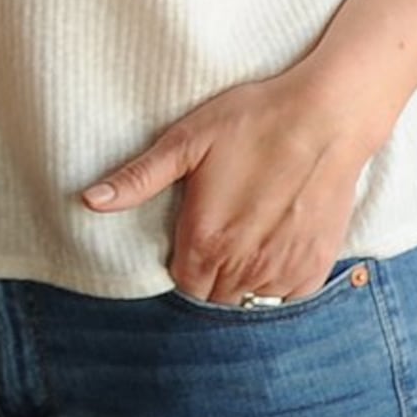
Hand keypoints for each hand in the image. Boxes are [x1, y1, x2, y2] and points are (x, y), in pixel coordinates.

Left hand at [82, 66, 389, 307]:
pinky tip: (278, 246)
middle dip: (212, 273)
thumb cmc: (253, 121)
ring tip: (250, 238)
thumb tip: (88, 200)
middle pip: (214, 296)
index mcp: (204, 241)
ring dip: (245, 280)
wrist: (327, 117)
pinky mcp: (315, 265)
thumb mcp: (186, 142)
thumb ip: (138, 179)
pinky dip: (279, 280)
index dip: (185, 261)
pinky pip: (288, 295)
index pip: (182, 283)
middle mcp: (241, 266)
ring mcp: (282, 269)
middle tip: (224, 233)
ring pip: (251, 299)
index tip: (195, 234)